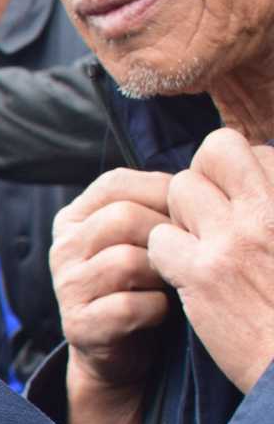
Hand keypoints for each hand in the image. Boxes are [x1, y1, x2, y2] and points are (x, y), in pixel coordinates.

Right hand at [51, 168, 178, 395]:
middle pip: (121, 218)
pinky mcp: (78, 326)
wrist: (119, 348)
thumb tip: (198, 180)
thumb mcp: (140, 236)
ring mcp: (66, 288)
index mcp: (73, 218)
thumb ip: (153, 205)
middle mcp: (62, 249)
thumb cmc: (142, 282)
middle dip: (166, 234)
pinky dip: (156, 309)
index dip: (161, 192)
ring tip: (172, 282)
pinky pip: (128, 306)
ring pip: (125, 261)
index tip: (185, 215)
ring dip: (163, 273)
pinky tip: (160, 313)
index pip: (114, 184)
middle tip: (187, 252)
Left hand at [151, 128, 273, 393]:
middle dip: (204, 175)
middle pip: (217, 150)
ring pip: (181, 189)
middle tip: (207, 212)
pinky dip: (165, 253)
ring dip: (181, 214)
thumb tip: (260, 187)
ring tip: (196, 244)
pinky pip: (161, 238)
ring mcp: (236, 238)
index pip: (258, 152)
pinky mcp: (204, 273)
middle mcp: (270, 209)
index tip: (244, 205)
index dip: (242, 176)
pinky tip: (182, 273)